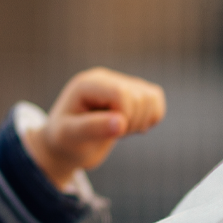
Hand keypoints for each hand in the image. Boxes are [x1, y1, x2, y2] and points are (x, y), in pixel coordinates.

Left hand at [23, 67, 165, 188]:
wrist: (68, 143)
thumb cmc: (65, 139)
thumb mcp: (70, 136)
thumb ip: (92, 128)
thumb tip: (121, 122)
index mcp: (87, 84)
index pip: (121, 93)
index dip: (124, 116)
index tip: (112, 133)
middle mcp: (106, 78)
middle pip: (139, 96)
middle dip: (132, 122)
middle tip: (113, 135)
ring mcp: (121, 83)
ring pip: (152, 97)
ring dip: (142, 121)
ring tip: (120, 130)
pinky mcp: (133, 92)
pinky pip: (156, 100)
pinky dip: (151, 118)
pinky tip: (130, 126)